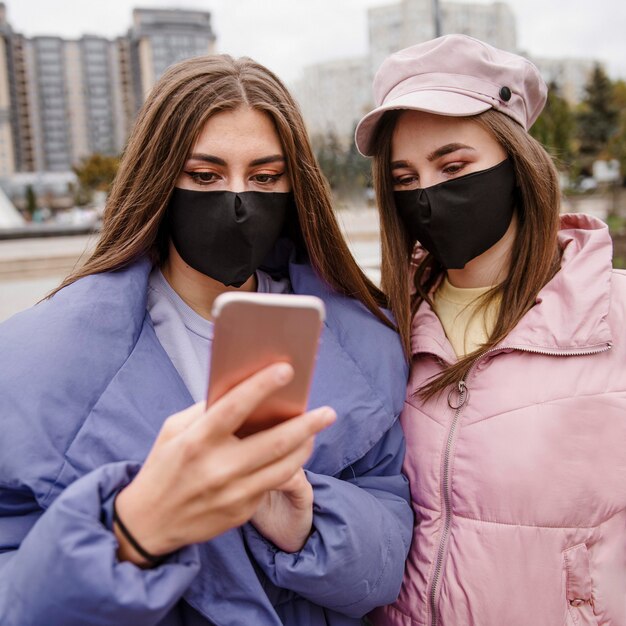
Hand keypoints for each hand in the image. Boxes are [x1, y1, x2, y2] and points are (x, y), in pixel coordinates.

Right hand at [113, 363, 335, 566]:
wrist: (149, 524)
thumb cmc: (163, 467)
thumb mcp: (173, 431)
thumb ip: (205, 411)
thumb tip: (242, 390)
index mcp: (197, 442)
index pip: (235, 407)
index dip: (262, 385)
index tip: (287, 369)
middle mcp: (218, 468)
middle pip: (275, 442)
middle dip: (307, 424)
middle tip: (329, 412)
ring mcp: (232, 494)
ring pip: (284, 466)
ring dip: (306, 446)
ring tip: (316, 430)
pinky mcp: (241, 512)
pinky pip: (272, 484)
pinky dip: (288, 465)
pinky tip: (295, 452)